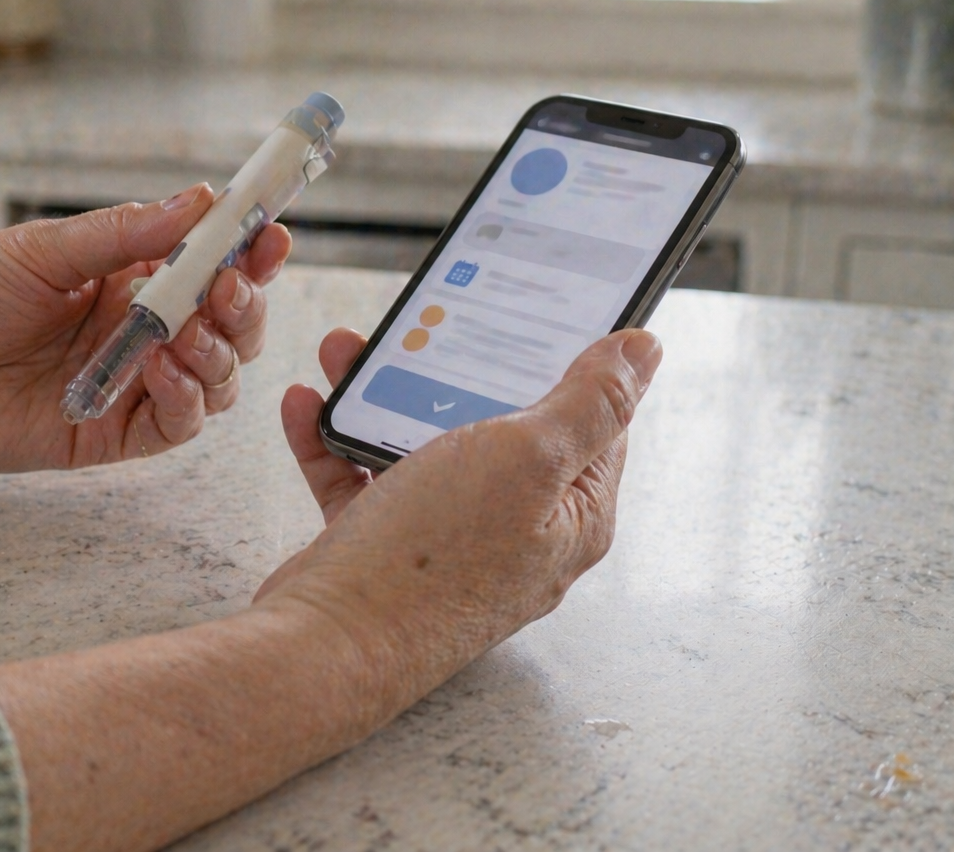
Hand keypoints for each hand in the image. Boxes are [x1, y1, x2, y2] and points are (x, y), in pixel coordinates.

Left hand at [0, 185, 292, 472]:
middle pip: (227, 324)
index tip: (271, 231)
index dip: (247, 250)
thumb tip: (199, 200)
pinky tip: (163, 369)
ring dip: (220, 352)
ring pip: (216, 378)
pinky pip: (176, 425)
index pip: (208, 264)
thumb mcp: (42, 250)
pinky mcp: (110, 435)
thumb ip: (124, 233)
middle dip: (244, 304)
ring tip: (188, 332)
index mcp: (126, 278)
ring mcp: (128, 385)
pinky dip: (187, 399)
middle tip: (232, 286)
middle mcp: (137, 331)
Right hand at [255, 328, 662, 707]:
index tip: (537, 306)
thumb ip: (588, 401)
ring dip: (380, 394)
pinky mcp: (384, 547)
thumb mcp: (527, 459)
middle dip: (454, 366)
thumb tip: (644, 351)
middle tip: (427, 318)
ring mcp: (446, 542)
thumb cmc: (432, 562)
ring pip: (419, 444)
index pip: (592, 421)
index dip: (568, 359)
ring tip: (345, 351)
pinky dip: (335, 439)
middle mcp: (515, 530)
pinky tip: (309, 405)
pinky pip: (361, 478)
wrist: (326, 647)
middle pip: (495, 424)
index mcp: (571, 513)